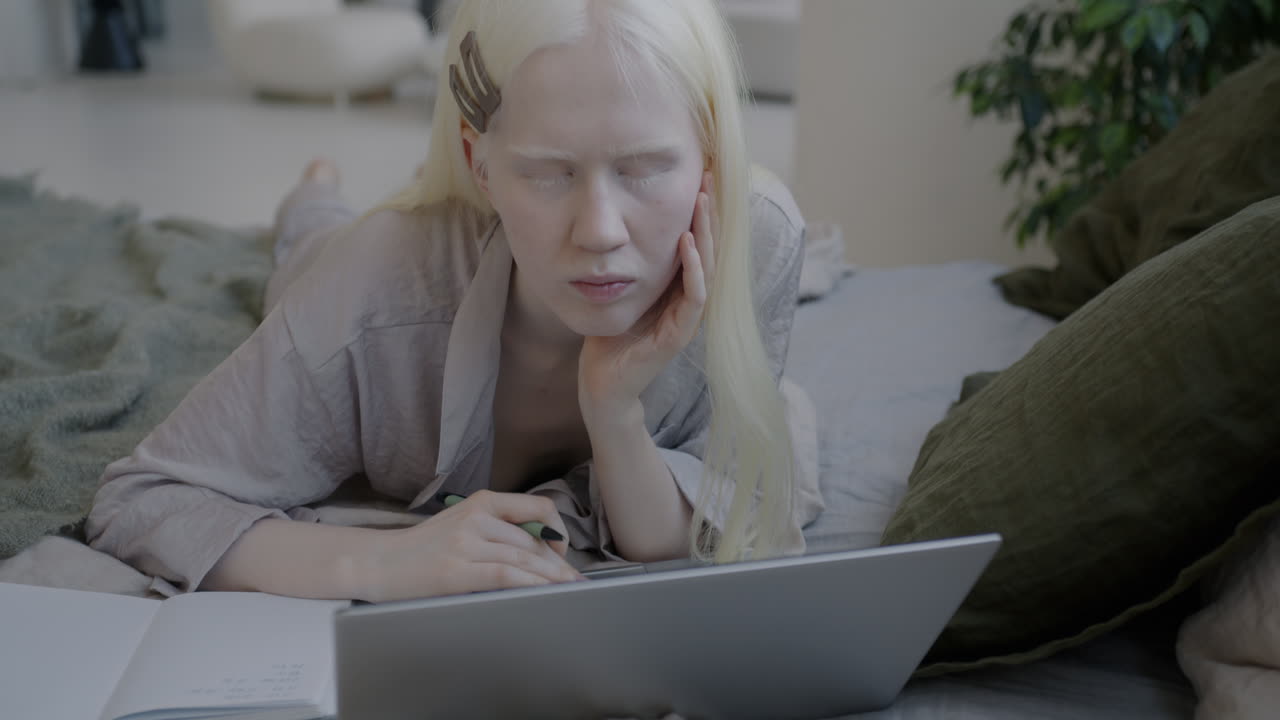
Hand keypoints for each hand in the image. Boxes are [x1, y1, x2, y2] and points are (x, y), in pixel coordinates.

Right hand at [356, 490, 583, 602]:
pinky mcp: (458, 570)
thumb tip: (539, 550)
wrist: (379, 562)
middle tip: (575, 581)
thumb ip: (497, 530)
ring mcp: (466, 543)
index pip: (537, 507)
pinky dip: (531, 584)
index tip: (562, 551)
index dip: (557, 529)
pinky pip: (506, 575)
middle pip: (533, 541)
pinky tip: (544, 593)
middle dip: (558, 564)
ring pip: (524, 559)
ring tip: (569, 591)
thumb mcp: (462, 524)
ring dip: (551, 578)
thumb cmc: (422, 549)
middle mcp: (476, 518)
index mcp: (481, 502)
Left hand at [578, 171, 716, 423]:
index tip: (698, 176)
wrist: (603, 384)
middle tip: (708, 176)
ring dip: (706, 234)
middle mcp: (689, 301)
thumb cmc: (610, 339)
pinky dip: (693, 268)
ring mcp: (687, 318)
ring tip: (702, 202)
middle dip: (709, 213)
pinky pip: (694, 296)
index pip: (698, 244)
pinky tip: (687, 243)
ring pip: (707, 268)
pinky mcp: (678, 335)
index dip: (701, 212)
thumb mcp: (621, 290)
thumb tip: (618, 224)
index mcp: (678, 289)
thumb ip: (630, 264)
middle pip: (708, 250)